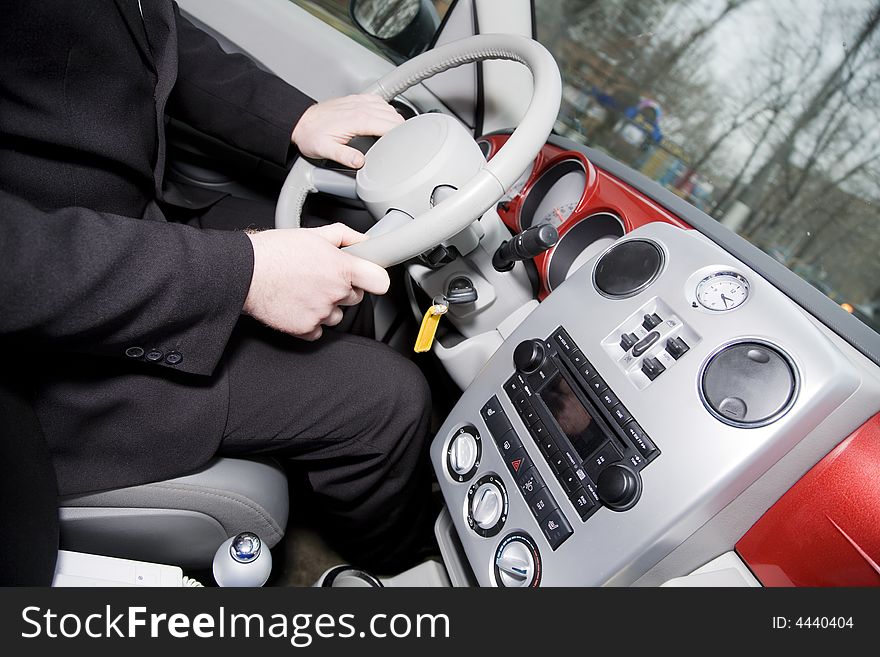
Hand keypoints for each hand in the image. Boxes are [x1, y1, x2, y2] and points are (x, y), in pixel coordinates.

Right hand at [243, 224, 389, 339]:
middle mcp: (335, 293)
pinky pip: (318, 330)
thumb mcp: (313, 233)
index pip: (380, 282)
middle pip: (356, 298)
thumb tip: (363, 241)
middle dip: (344, 289)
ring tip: (305, 291)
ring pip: (337, 316)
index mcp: (341, 268)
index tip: (368, 278)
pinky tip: (297, 305)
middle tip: (321, 278)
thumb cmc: (274, 252)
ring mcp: (321, 313)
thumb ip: (344, 236)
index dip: (375, 279)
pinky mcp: (305, 328)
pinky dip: (310, 321)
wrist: (244, 273)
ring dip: (327, 306)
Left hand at [291, 94, 403, 167]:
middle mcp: (360, 107)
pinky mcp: (356, 100)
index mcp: (356, 119)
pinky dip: (388, 109)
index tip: (408, 143)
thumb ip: (344, 156)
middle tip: (407, 142)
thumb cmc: (311, 135)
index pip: (389, 124)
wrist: (300, 121)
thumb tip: (361, 162)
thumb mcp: (325, 150)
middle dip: (403, 128)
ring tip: (400, 133)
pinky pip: (379, 101)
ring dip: (396, 119)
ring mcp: (358, 102)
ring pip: (388, 107)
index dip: (402, 134)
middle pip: (392, 115)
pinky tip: (387, 118)